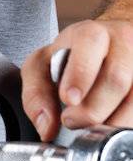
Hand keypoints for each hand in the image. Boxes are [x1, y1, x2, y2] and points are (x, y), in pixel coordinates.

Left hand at [21, 19, 132, 140]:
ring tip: (93, 127)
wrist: (107, 48)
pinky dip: (126, 123)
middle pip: (117, 78)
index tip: (69, 99)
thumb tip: (46, 126)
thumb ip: (36, 94)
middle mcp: (124, 42)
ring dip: (112, 122)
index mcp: (91, 33)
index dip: (80, 73)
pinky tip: (112, 122)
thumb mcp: (43, 66)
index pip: (90, 44)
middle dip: (92, 109)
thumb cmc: (73, 57)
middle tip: (73, 120)